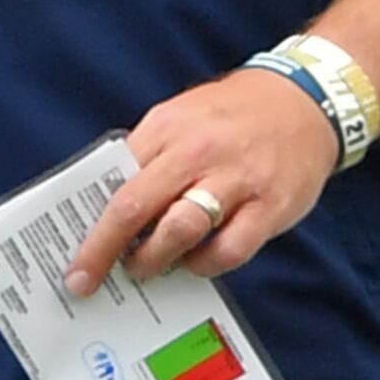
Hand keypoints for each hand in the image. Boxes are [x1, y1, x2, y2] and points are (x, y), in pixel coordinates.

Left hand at [66, 68, 341, 295]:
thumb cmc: (233, 117)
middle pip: (136, 207)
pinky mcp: (269, 206)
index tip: (73, 257)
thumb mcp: (182, 117)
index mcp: (168, 126)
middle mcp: (198, 150)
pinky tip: (197, 261)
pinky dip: (205, 265)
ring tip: (145, 268)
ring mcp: (236, 178)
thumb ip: (148, 156)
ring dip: (154, 259)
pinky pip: (228, 250)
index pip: (114, 180)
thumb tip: (108, 209)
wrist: (306, 100)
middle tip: (88, 280)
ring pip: (180, 231)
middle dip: (104, 252)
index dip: (90, 225)